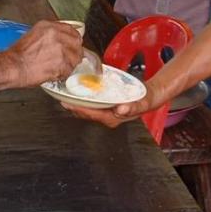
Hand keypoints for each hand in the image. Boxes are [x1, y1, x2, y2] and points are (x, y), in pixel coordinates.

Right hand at [7, 21, 82, 85]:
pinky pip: (69, 70)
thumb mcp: (33, 35)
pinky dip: (63, 74)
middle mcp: (56, 35)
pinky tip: (55, 73)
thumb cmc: (18, 55)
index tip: (72, 45)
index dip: (72, 39)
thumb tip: (60, 41)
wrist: (14, 66)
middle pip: (76, 42)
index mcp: (48, 26)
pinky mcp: (62, 63)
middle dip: (74, 51)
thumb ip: (49, 35)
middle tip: (69, 59)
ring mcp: (61, 48)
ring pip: (75, 57)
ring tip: (58, 68)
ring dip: (69, 64)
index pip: (71, 30)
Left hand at [62, 67, 177, 127]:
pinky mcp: (104, 107)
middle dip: (73, 107)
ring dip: (76, 103)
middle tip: (61, 98)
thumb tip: (121, 109)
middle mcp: (107, 117)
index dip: (79, 109)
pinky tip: (76, 93)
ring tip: (64, 95)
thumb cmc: (144, 100)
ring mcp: (105, 113)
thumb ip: (133, 107)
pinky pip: (90, 105)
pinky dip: (82, 99)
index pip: (92, 115)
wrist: (149, 96)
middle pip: (86, 113)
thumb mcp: (142, 102)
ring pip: (86, 110)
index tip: (68, 104)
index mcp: (113, 118)